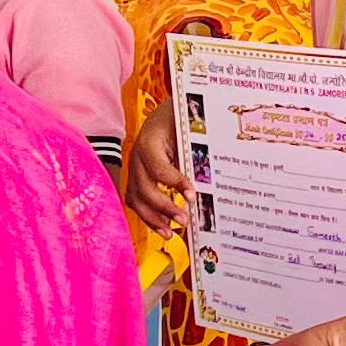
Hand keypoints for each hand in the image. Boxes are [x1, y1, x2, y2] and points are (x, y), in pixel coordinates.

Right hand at [125, 102, 187, 230]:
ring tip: (170, 233)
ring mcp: (133, 168)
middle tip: (185, 220)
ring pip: (136, 199)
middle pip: (144, 189)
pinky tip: (163, 225)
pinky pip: (136, 199)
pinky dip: (148, 215)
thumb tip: (211, 176)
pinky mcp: (136, 176)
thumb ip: (194, 150)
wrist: (164, 111)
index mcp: (149, 141)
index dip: (175, 183)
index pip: (159, 168)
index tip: (192, 195)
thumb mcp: (188, 128)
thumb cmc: (178, 117)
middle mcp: (136, 157)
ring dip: (152, 219)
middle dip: (164, 208)